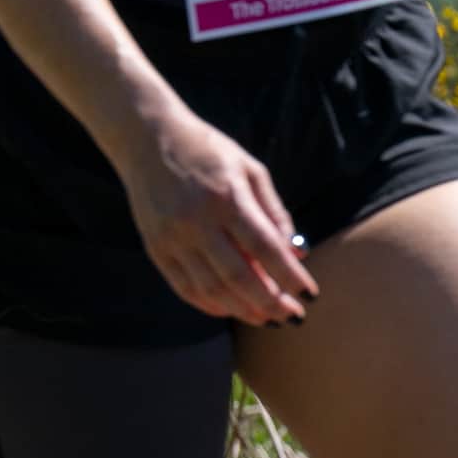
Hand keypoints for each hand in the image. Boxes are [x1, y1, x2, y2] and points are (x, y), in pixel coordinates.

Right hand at [115, 104, 318, 325]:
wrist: (147, 139)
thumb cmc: (207, 151)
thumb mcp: (250, 169)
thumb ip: (274, 211)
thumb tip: (297, 252)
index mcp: (226, 197)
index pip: (265, 248)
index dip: (290, 276)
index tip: (310, 294)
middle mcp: (196, 221)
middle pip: (239, 276)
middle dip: (271, 302)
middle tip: (293, 315)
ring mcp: (172, 237)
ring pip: (212, 288)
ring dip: (243, 309)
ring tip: (267, 318)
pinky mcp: (155, 247)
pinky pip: (184, 286)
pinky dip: (210, 305)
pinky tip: (231, 310)